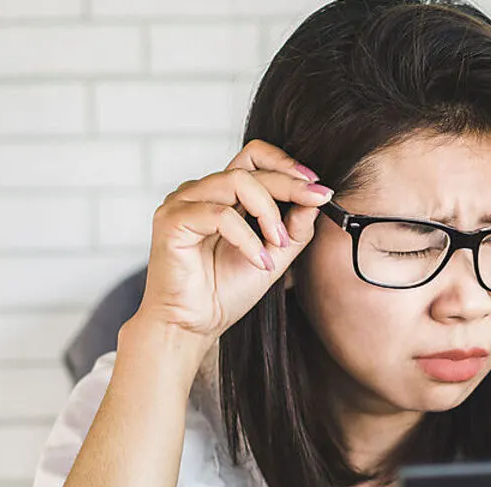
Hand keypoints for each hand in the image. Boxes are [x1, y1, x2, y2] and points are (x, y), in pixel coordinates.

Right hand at [132, 139, 332, 345]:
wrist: (194, 326)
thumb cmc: (225, 292)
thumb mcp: (275, 256)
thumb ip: (295, 228)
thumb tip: (317, 198)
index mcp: (222, 195)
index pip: (254, 156)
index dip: (286, 163)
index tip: (317, 186)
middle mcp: (200, 192)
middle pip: (250, 167)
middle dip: (289, 185)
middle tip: (316, 201)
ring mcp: (183, 203)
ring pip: (236, 182)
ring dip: (268, 212)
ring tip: (279, 244)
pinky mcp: (172, 221)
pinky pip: (220, 215)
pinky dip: (247, 238)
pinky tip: (259, 261)